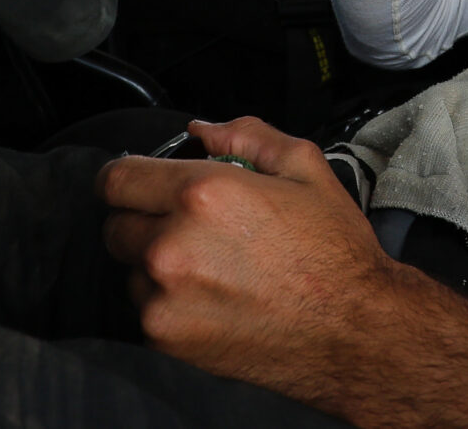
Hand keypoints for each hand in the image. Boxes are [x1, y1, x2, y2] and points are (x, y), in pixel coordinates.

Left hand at [100, 117, 467, 428]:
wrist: (352, 329)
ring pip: (130, 268)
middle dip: (145, 219)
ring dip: (155, 262)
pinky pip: (145, 306)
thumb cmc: (333, 252)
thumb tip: (202, 130)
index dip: (127, 176)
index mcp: (203, 193)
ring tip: (209, 266)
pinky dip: (167, 300)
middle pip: (115, 224)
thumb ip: (247, 135)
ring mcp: (165, 296)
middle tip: (189, 227)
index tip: (140, 184)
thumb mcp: (305, 168)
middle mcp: (173, 244)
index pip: (116, 178)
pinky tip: (213, 296)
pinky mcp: (166, 335)